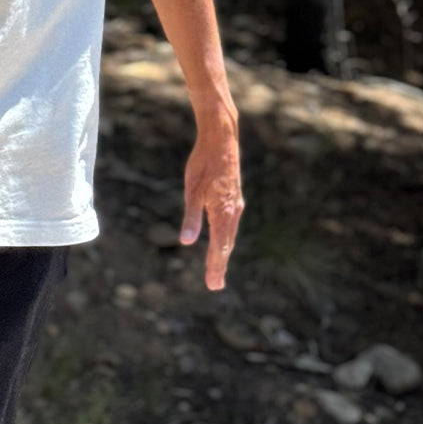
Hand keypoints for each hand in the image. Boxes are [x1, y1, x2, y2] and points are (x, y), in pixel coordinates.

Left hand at [179, 119, 243, 290]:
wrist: (221, 139)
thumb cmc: (203, 163)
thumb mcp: (192, 189)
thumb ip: (191, 216)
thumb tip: (187, 242)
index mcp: (223, 213)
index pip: (219, 247)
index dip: (215, 266)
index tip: (213, 284)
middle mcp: (233, 211)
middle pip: (226, 244)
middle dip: (220, 264)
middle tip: (215, 285)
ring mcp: (236, 204)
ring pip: (230, 234)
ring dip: (224, 252)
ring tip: (218, 268)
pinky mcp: (234, 196)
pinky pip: (231, 223)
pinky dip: (227, 236)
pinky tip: (224, 239)